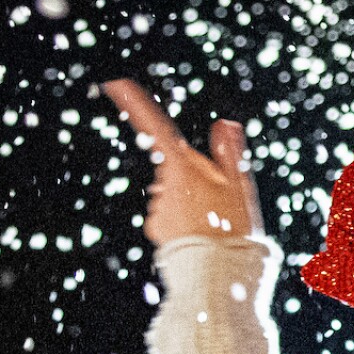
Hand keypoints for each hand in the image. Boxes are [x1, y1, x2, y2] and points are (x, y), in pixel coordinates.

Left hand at [101, 78, 262, 245]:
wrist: (217, 273)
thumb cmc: (233, 227)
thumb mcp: (240, 185)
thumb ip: (229, 152)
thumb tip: (225, 124)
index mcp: (182, 166)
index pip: (155, 127)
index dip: (134, 103)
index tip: (113, 80)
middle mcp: (162, 184)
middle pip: (175, 167)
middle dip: (192, 175)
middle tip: (220, 198)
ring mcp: (157, 207)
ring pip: (173, 193)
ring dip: (189, 200)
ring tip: (213, 221)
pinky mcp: (155, 228)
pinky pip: (168, 216)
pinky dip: (182, 220)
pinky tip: (200, 234)